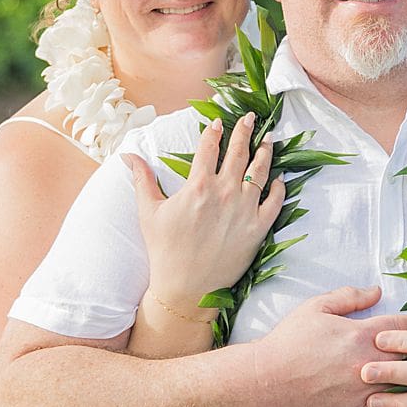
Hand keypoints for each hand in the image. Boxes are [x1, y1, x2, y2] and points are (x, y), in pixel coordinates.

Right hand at [124, 113, 285, 312]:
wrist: (186, 288)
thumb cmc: (164, 250)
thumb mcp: (148, 212)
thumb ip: (142, 179)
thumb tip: (128, 156)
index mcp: (198, 186)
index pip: (209, 148)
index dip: (214, 132)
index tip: (219, 122)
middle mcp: (225, 193)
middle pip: (238, 153)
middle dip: (244, 131)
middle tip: (250, 118)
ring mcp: (245, 210)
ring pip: (260, 172)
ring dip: (265, 152)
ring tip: (268, 139)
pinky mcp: (258, 229)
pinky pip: (274, 202)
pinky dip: (278, 188)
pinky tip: (279, 178)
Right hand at [256, 287, 406, 406]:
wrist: (268, 380)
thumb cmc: (290, 341)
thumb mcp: (317, 308)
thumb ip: (350, 297)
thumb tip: (377, 291)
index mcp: (361, 334)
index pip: (406, 326)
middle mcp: (368, 362)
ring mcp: (364, 388)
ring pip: (406, 384)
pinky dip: (405, 402)